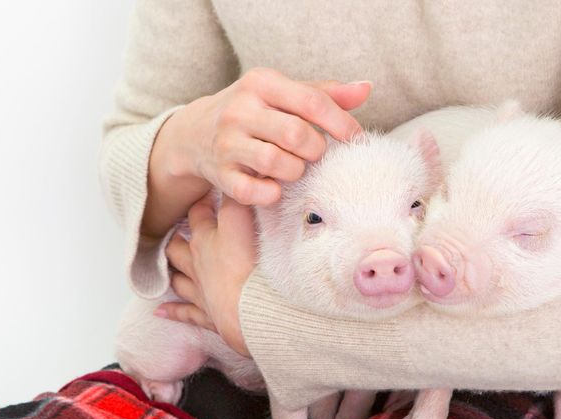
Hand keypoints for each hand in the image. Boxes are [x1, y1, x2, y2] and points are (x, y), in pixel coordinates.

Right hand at [143, 69, 370, 236]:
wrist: (195, 134)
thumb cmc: (254, 112)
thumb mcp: (282, 94)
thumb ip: (324, 93)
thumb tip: (365, 89)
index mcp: (260, 83)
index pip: (312, 102)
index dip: (341, 123)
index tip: (355, 138)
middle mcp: (240, 110)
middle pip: (296, 134)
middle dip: (316, 149)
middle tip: (315, 153)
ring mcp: (227, 143)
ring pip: (277, 163)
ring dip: (296, 171)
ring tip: (294, 167)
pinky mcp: (220, 174)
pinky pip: (253, 191)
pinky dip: (271, 193)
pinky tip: (275, 187)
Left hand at [157, 193, 255, 355]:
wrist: (254, 310)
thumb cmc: (248, 266)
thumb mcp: (243, 223)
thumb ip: (240, 198)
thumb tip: (241, 173)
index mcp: (206, 240)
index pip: (198, 215)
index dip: (201, 204)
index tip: (205, 196)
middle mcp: (197, 264)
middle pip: (178, 248)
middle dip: (177, 239)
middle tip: (178, 232)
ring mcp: (200, 292)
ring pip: (178, 279)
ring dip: (172, 272)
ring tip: (169, 267)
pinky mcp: (207, 316)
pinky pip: (185, 313)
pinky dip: (173, 311)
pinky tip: (160, 311)